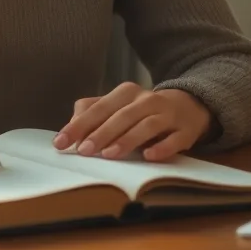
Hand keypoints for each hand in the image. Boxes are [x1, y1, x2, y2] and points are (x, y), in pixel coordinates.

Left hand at [53, 83, 212, 161]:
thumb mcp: (117, 106)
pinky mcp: (185, 130)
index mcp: (126, 93)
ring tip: (109, 155)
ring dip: (127, 140)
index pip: (98, 108)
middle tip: (84, 151)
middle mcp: (146, 100)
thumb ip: (93, 112)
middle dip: (101, 133)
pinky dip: (162, 148)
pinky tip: (149, 156)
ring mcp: (168, 114)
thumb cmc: (143, 110)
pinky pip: (174, 139)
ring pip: (146, 125)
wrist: (189, 105)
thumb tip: (73, 129)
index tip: (61, 142)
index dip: (79, 125)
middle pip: (121, 115)